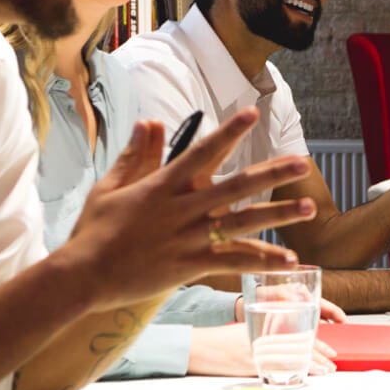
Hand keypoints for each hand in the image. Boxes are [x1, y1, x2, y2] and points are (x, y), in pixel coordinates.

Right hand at [60, 108, 316, 311]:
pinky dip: (262, 261)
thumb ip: (137, 155)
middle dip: (272, 173)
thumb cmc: (93, 230)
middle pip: (236, 186)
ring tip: (310, 207)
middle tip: (304, 162)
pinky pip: (233, 261)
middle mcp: (183, 208)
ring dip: (279, 214)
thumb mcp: (111, 186)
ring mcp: (188, 237)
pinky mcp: (190, 265)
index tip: (252, 113)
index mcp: (164, 185)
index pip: (203, 152)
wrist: (80, 276)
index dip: (229, 132)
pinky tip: (289, 261)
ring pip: (243, 222)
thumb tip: (151, 121)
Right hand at [187, 322, 337, 375]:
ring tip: (325, 371)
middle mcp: (264, 339)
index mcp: (265, 328)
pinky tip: (302, 377)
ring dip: (311, 366)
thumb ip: (268, 332)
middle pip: (298, 347)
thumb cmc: (221, 339)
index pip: (297, 335)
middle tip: (332, 364)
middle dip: (318, 357)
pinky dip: (291, 374)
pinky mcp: (249, 366)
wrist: (198, 346)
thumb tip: (290, 341)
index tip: (330, 351)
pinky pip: (275, 370)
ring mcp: (257, 353)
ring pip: (291, 359)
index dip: (316, 344)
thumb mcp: (248, 330)